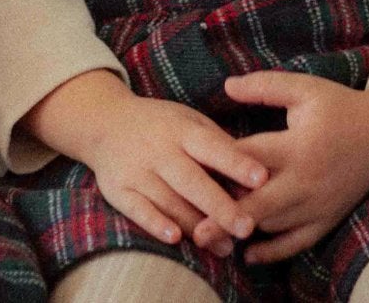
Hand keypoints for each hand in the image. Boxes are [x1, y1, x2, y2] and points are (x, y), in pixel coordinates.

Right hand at [77, 88, 268, 253]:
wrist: (107, 122)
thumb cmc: (162, 125)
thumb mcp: (189, 121)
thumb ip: (217, 142)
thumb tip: (251, 166)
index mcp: (183, 130)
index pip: (214, 147)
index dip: (237, 163)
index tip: (261, 179)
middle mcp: (161, 150)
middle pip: (193, 181)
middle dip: (221, 206)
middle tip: (247, 228)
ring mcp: (138, 171)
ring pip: (170, 201)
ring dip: (197, 225)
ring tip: (225, 246)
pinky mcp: (119, 190)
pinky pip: (139, 210)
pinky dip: (157, 224)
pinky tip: (176, 239)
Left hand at [193, 71, 368, 264]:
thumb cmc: (340, 106)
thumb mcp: (305, 89)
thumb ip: (265, 87)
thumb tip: (225, 86)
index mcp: (299, 145)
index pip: (251, 160)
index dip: (221, 167)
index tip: (193, 174)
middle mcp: (307, 180)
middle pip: (259, 205)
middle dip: (226, 217)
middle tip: (194, 230)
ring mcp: (319, 204)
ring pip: (273, 226)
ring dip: (244, 230)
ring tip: (212, 235)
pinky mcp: (328, 218)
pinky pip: (296, 243)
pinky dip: (271, 251)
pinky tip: (247, 253)